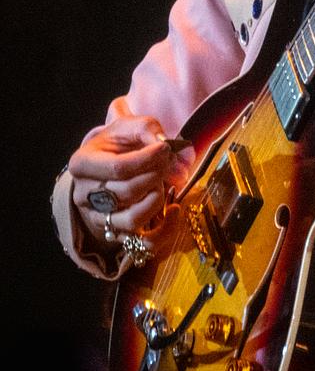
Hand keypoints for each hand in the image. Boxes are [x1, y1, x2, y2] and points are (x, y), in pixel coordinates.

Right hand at [69, 116, 188, 247]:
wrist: (110, 161)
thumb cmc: (120, 142)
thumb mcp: (130, 126)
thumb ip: (147, 129)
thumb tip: (166, 147)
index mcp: (82, 165)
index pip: (117, 168)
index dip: (147, 159)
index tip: (165, 148)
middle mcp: (84, 195)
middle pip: (126, 192)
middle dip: (155, 175)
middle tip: (168, 161)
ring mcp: (98, 218)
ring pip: (132, 219)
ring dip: (156, 199)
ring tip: (163, 181)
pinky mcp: (117, 233)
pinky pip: (142, 244)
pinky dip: (165, 230)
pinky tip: (175, 209)